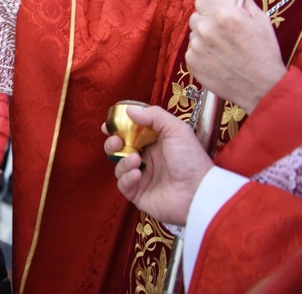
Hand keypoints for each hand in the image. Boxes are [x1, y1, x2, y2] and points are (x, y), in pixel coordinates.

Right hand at [102, 106, 212, 225]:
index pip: (130, 134)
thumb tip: (129, 110)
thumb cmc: (190, 159)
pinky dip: (126, 178)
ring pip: (118, 166)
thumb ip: (154, 116)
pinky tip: (138, 175)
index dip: (117, 129)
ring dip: (123, 161)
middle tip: (116, 142)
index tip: (107, 126)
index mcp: (154, 143)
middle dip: (112, 144)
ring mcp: (141, 177)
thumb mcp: (176, 130)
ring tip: (136, 160)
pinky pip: (123, 185)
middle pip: (119, 150)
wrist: (198, 192)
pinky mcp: (138, 194)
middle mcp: (146, 159)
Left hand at [186, 0, 285, 113]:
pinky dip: (201, 54)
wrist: (260, 87)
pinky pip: (191, 50)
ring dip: (204, 39)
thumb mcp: (261, 22)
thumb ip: (244, 5)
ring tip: (222, 50)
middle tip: (222, 33)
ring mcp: (196, 45)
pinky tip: (217, 60)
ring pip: (194, 34)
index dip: (210, 6)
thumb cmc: (263, 55)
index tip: (215, 11)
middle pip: (196, 17)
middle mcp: (207, 28)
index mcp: (224, 14)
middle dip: (207, 22)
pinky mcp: (191, 61)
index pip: (202, 0)